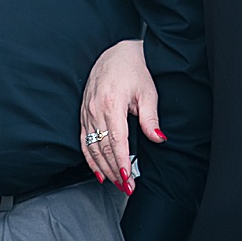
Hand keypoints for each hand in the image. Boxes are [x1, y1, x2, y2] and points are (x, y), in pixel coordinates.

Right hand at [79, 37, 162, 194]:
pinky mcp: (83, 113)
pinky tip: (98, 171)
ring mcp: (87, 112)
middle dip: (115, 171)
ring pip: (92, 147)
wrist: (117, 53)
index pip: (116, 141)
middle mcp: (96, 109)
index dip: (121, 162)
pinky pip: (84, 140)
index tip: (128, 178)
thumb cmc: (134, 69)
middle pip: (103, 148)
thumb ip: (150, 118)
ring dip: (103, 168)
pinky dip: (89, 158)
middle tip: (126, 187)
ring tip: (116, 183)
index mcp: (112, 104)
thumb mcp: (148, 92)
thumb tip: (158, 138)